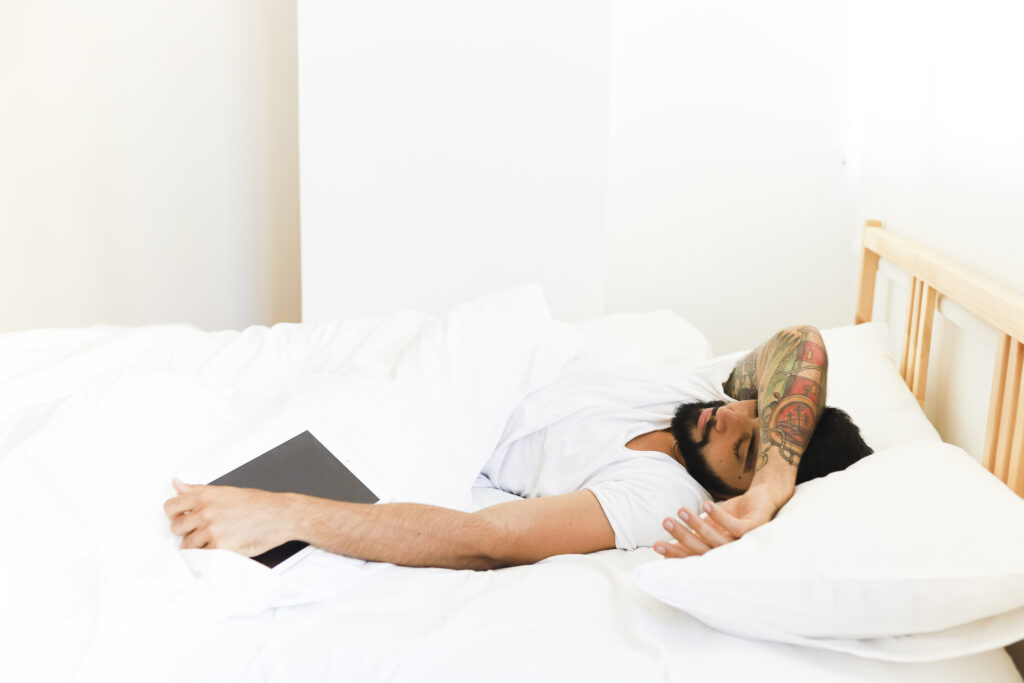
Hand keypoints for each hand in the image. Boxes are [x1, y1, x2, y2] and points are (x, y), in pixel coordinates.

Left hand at [164, 479, 297, 556]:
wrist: (281, 515)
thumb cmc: (259, 504)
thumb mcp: (226, 491)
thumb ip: (198, 491)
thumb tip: (177, 484)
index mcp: (205, 495)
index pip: (171, 506)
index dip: (174, 515)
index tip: (181, 518)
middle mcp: (205, 511)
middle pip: (176, 528)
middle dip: (186, 532)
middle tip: (201, 531)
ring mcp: (211, 529)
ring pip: (188, 545)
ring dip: (197, 545)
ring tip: (214, 541)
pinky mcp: (220, 546)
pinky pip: (202, 555)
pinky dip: (208, 555)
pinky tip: (218, 549)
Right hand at [653, 485, 783, 557]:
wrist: (763, 499)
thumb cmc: (734, 515)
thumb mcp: (709, 525)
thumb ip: (693, 535)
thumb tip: (666, 544)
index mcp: (717, 552)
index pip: (693, 556)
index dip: (675, 552)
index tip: (656, 545)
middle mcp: (730, 552)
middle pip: (703, 549)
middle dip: (682, 537)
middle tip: (665, 523)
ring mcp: (744, 542)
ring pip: (717, 539)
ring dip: (698, 525)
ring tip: (681, 510)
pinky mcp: (755, 528)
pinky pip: (736, 527)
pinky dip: (720, 517)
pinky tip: (706, 505)